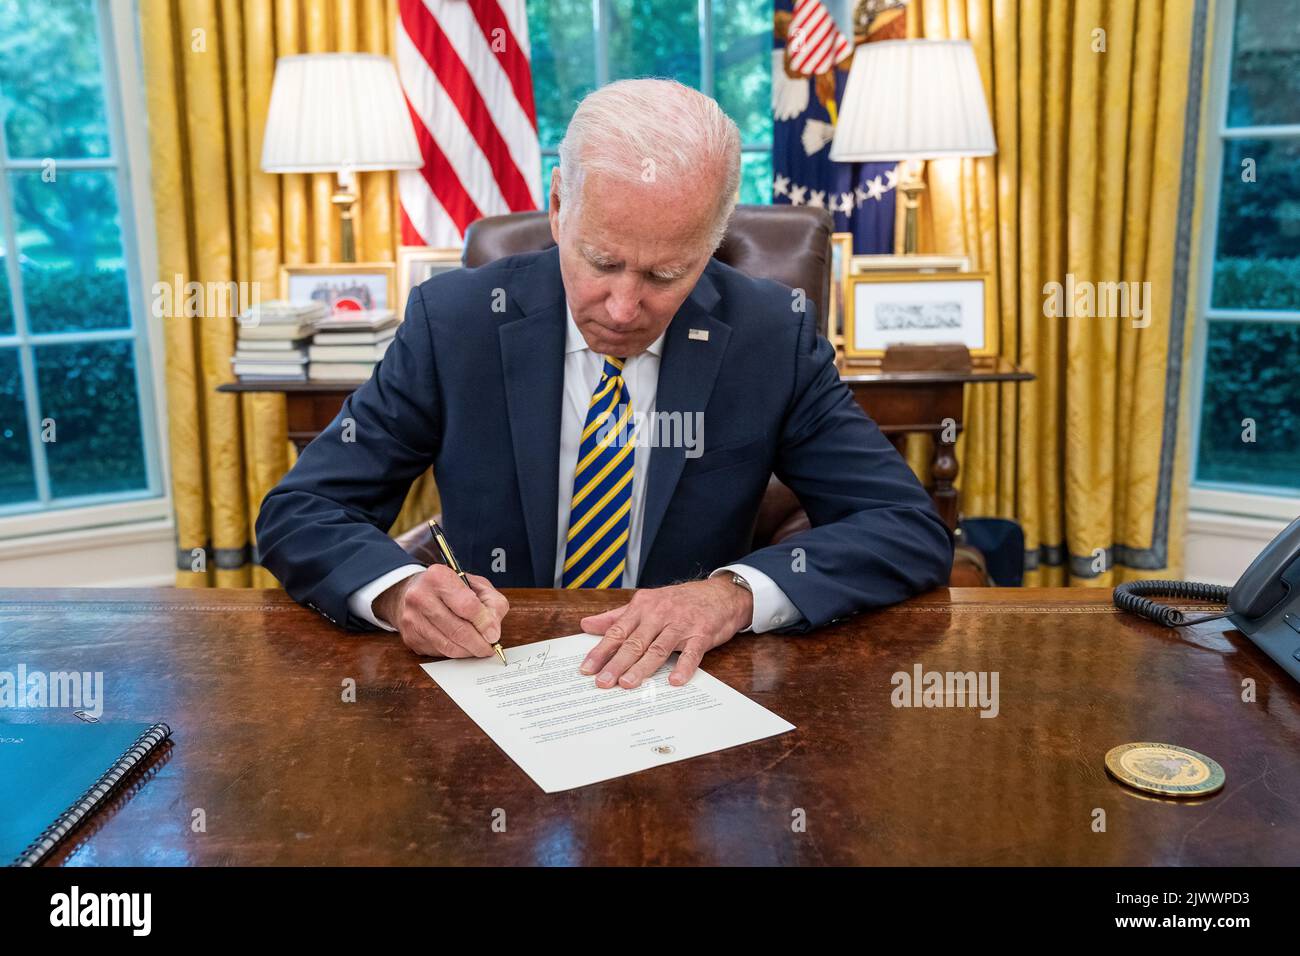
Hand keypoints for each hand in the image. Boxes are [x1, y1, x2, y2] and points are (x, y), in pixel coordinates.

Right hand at [375, 564, 509, 657]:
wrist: (414, 592)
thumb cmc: (450, 588)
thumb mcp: (477, 585)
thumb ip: (492, 604)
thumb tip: (493, 631)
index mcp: (438, 577)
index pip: (467, 606)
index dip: (484, 623)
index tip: (493, 634)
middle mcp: (420, 596)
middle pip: (457, 629)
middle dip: (478, 643)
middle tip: (489, 648)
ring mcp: (413, 618)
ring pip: (447, 645)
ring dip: (468, 651)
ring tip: (479, 649)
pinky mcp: (410, 636)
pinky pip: (438, 652)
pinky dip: (455, 653)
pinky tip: (462, 647)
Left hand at [577, 577, 752, 688]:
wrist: (720, 594)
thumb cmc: (680, 601)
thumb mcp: (646, 603)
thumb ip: (616, 617)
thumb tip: (587, 625)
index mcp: (643, 607)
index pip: (618, 631)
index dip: (601, 651)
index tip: (588, 668)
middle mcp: (660, 614)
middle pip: (635, 642)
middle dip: (617, 663)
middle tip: (603, 681)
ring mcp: (681, 624)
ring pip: (658, 648)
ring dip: (642, 667)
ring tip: (628, 683)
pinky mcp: (702, 634)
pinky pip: (692, 653)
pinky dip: (684, 667)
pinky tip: (674, 681)